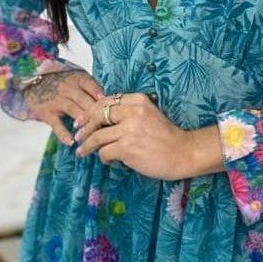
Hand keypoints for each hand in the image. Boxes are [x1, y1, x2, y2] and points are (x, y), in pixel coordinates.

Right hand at [22, 69, 104, 145]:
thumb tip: (109, 102)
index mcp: (78, 79)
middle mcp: (68, 88)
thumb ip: (91, 87)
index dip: (104, 101)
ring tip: (94, 136)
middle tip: (111, 129)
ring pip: (75, 112)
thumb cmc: (60, 79)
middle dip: (100, 116)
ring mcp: (57, 101)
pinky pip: (57, 125)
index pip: (94, 89)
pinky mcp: (47, 113)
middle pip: (88, 102)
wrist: (32, 77)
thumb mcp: (76, 76)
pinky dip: (64, 134)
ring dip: (86, 125)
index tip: (114, 112)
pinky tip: (72, 143)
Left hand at [72, 92, 199, 179]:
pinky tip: (108, 161)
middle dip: (84, 126)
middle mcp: (133, 112)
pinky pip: (105, 152)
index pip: (106, 101)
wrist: (183, 153)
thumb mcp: (149, 115)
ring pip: (97, 136)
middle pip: (98, 115)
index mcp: (138, 100)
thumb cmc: (166, 137)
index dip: (90, 111)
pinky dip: (103, 157)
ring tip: (82, 151)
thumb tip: (101, 119)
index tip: (82, 120)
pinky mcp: (127, 148)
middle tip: (78, 135)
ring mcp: (129, 130)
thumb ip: (129, 113)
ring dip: (87, 145)